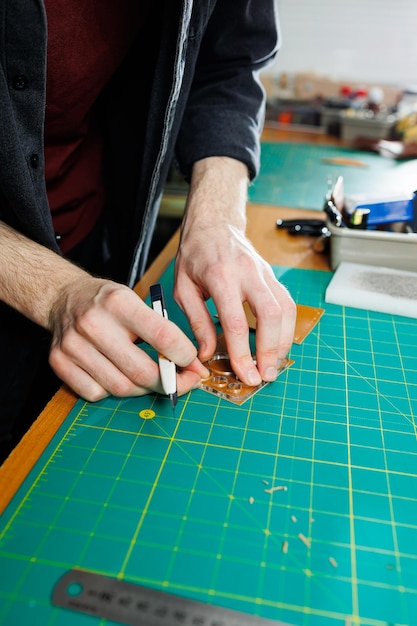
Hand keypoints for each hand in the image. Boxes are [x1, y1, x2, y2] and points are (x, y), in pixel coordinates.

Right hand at [48, 276, 208, 401]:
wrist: (65, 297)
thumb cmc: (108, 302)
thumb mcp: (137, 301)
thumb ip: (162, 330)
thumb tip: (190, 364)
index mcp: (119, 302)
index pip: (163, 338)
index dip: (185, 357)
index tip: (194, 365)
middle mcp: (94, 323)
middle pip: (142, 372)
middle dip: (170, 383)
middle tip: (182, 382)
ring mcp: (73, 345)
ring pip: (121, 388)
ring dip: (144, 389)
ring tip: (152, 379)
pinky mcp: (59, 362)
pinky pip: (96, 393)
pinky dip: (113, 391)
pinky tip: (119, 375)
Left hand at [173, 157, 295, 386]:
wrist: (215, 224)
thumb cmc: (195, 255)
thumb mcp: (183, 288)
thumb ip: (196, 322)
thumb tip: (207, 354)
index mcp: (220, 276)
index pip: (236, 322)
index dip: (242, 352)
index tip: (246, 374)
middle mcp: (248, 273)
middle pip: (271, 314)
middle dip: (272, 349)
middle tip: (265, 374)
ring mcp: (265, 273)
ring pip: (286, 309)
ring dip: (284, 341)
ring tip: (273, 365)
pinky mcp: (273, 276)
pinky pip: (288, 304)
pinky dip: (286, 328)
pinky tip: (277, 345)